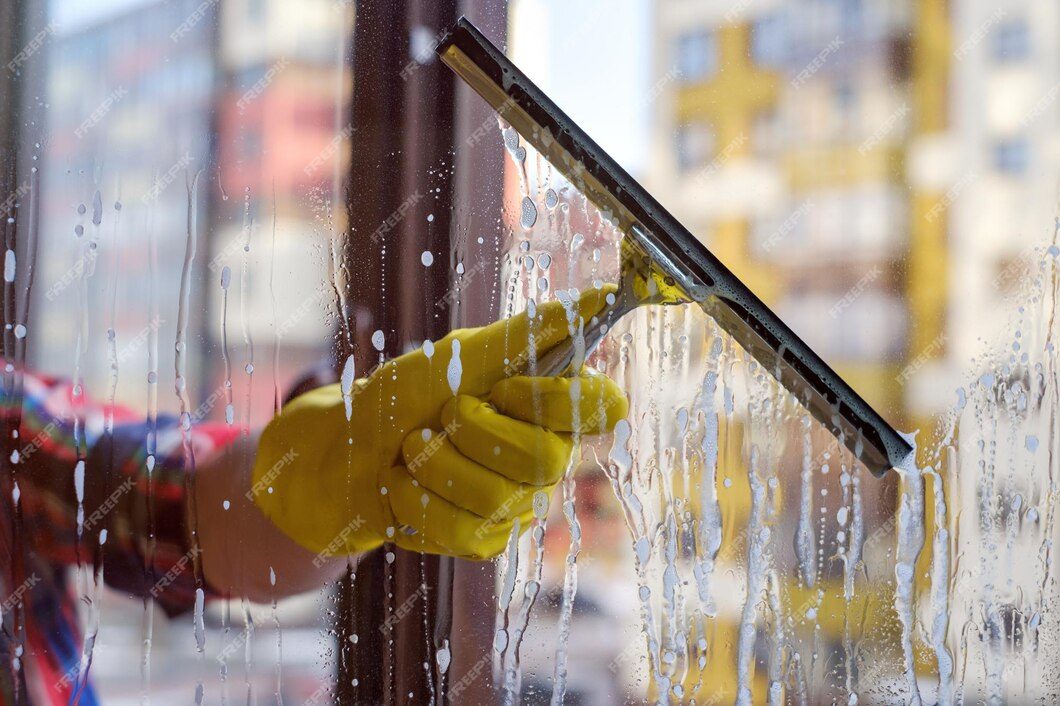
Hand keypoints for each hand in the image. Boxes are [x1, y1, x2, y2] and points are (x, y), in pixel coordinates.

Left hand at [250, 287, 627, 559]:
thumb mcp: (464, 355)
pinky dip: (417, 499)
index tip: (503, 388)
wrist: (343, 447)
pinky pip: (463, 530)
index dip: (558, 400)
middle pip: (547, 459)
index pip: (603, 406)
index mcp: (550, 406)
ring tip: (411, 448)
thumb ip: (531, 332)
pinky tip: (402, 484)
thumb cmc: (406, 396)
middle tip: (442, 414)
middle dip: (475, 431)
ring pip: (498, 498)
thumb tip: (600, 296)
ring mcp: (516, 504)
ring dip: (435, 464)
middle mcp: (545, 457)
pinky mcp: (482, 541)